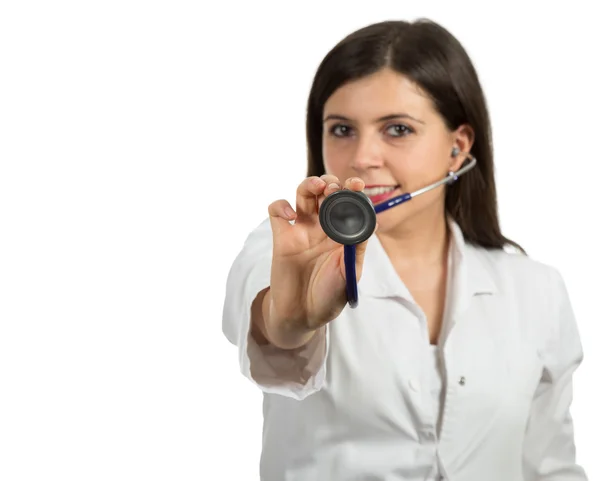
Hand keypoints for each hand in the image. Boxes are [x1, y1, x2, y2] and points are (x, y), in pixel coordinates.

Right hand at [263, 175, 371, 347]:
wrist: (302, 316)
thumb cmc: (329, 297)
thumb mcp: (349, 274)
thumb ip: (357, 248)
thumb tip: (370, 222)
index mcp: (343, 234)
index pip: (349, 203)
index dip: (353, 190)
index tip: (356, 185)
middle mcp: (323, 227)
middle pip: (326, 192)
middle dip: (331, 183)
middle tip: (334, 189)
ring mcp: (302, 230)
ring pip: (303, 194)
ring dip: (310, 184)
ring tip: (317, 187)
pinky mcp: (281, 237)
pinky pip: (277, 211)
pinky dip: (281, 206)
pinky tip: (291, 216)